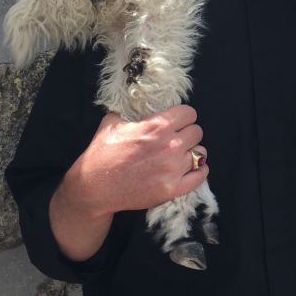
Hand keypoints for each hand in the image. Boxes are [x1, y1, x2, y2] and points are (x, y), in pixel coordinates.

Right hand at [49, 105, 208, 260]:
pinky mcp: (174, 188)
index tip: (178, 121)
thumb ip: (129, 113)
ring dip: (193, 152)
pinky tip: (190, 168)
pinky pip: (201, 175)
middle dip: (188, 133)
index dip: (183, 116)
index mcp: (157, 125)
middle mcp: (170, 145)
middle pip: (197, 132)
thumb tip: (135, 107)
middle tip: (177, 138)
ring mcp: (173, 168)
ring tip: (181, 155)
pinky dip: (199, 170)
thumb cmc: (101, 154)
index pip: (189, 113)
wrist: (95, 188)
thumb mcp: (111, 123)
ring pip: (201, 153)